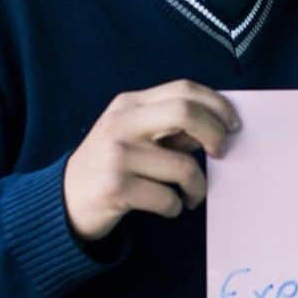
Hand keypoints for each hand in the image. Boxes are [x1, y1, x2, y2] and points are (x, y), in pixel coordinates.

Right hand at [64, 79, 239, 241]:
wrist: (64, 201)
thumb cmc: (113, 166)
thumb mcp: (137, 135)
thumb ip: (172, 127)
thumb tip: (220, 125)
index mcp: (130, 104)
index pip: (184, 89)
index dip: (217, 105)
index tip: (233, 125)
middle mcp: (122, 123)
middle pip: (185, 112)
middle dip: (215, 133)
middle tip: (221, 153)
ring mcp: (117, 155)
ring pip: (183, 166)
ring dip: (198, 187)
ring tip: (191, 195)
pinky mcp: (115, 188)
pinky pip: (168, 198)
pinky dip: (176, 207)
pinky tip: (168, 207)